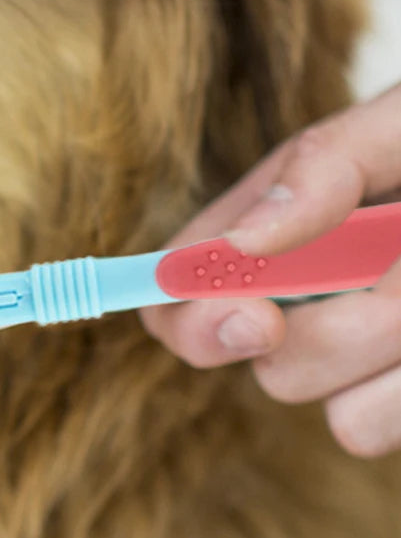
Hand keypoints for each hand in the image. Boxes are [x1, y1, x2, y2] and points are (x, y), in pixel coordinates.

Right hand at [140, 81, 400, 457]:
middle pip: (265, 364)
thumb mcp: (390, 129)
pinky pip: (380, 424)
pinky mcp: (400, 393)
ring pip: (338, 413)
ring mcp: (362, 355)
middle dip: (335, 334)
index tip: (257, 314)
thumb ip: (317, 167)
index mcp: (268, 228)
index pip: (175, 291)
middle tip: (397, 285)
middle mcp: (303, 299)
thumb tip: (241, 243)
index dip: (187, 315)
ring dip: (392, 355)